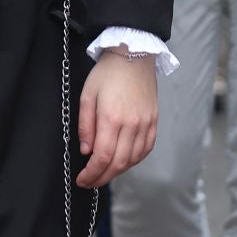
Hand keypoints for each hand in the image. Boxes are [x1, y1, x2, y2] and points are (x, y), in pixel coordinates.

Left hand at [75, 51, 157, 188]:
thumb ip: (85, 125)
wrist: (133, 54)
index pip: (102, 157)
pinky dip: (134, 160)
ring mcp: (145, 123)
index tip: (82, 180)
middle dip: (102, 178)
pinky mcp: (154, 121)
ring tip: (104, 173)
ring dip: (118, 171)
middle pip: (118, 163)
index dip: (92, 174)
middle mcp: (131, 124)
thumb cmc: (107, 72)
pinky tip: (124, 161)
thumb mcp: (87, 95)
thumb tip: (87, 151)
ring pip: (133, 159)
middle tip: (90, 182)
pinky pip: (146, 149)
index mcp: (112, 117)